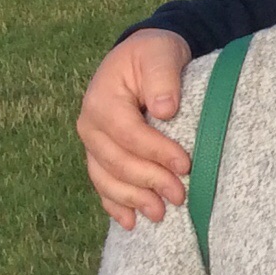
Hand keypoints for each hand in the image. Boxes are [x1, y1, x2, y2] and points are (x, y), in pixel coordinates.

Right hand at [76, 29, 193, 229]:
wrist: (141, 54)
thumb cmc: (153, 53)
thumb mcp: (160, 53)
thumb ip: (163, 78)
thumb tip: (166, 110)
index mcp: (102, 101)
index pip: (129, 134)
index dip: (156, 152)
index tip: (186, 165)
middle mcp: (89, 125)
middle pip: (117, 162)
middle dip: (149, 182)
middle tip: (180, 195)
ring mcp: (92, 143)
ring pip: (106, 179)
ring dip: (133, 200)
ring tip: (161, 214)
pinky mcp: (99, 154)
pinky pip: (102, 184)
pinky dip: (114, 204)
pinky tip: (130, 221)